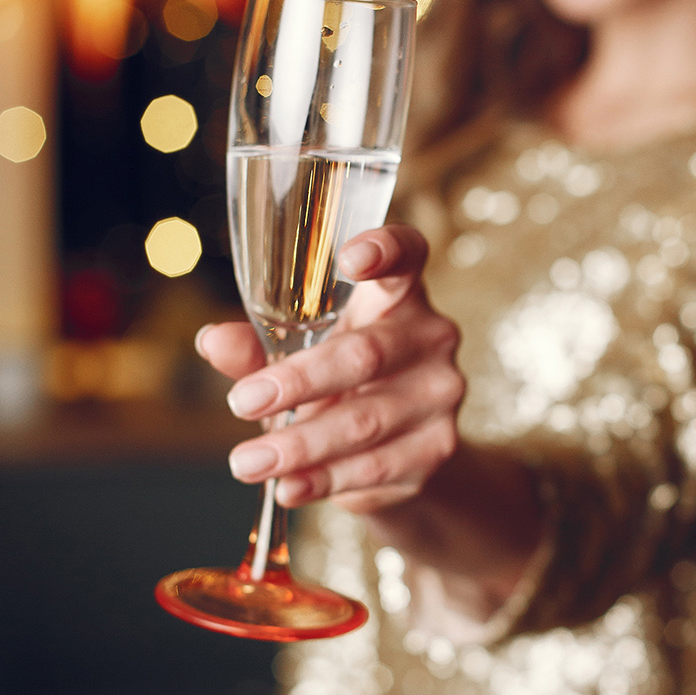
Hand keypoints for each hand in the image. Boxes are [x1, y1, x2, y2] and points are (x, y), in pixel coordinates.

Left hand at [197, 225, 464, 514]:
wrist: (406, 451)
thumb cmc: (345, 384)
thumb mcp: (302, 357)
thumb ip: (259, 347)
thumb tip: (213, 340)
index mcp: (400, 294)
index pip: (407, 255)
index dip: (385, 250)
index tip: (350, 258)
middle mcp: (432, 335)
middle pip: (367, 354)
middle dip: (299, 381)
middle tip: (242, 402)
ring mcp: (441, 394)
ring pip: (365, 420)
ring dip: (299, 445)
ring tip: (246, 463)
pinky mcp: (437, 448)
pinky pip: (375, 467)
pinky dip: (324, 480)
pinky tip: (288, 486)